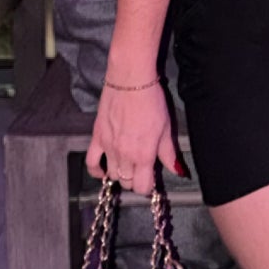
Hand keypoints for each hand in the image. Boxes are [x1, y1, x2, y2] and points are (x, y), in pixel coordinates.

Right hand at [88, 80, 182, 197]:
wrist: (130, 81)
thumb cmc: (151, 102)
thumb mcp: (166, 128)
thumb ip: (169, 154)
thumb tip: (178, 171)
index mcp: (144, 155)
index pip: (142, 187)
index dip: (147, 186)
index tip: (150, 177)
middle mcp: (125, 156)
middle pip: (127, 183)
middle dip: (135, 179)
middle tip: (140, 167)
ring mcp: (109, 148)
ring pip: (112, 175)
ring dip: (119, 173)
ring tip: (126, 164)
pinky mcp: (97, 137)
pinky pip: (91, 162)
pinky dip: (96, 170)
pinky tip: (103, 170)